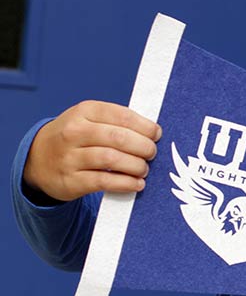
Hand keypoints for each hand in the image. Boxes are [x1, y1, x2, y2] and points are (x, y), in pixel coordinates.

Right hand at [23, 100, 161, 201]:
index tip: (157, 134)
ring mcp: (69, 157)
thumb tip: (154, 133)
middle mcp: (74, 132)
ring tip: (144, 169)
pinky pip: (104, 182)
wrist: (39, 159)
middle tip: (152, 153)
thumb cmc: (78, 137)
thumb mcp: (90, 120)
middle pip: (118, 138)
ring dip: (136, 166)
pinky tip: (137, 183)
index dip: (145, 126)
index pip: (122, 116)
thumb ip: (117, 122)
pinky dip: (126, 183)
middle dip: (143, 147)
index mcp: (84, 111)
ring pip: (112, 159)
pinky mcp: (70, 181)